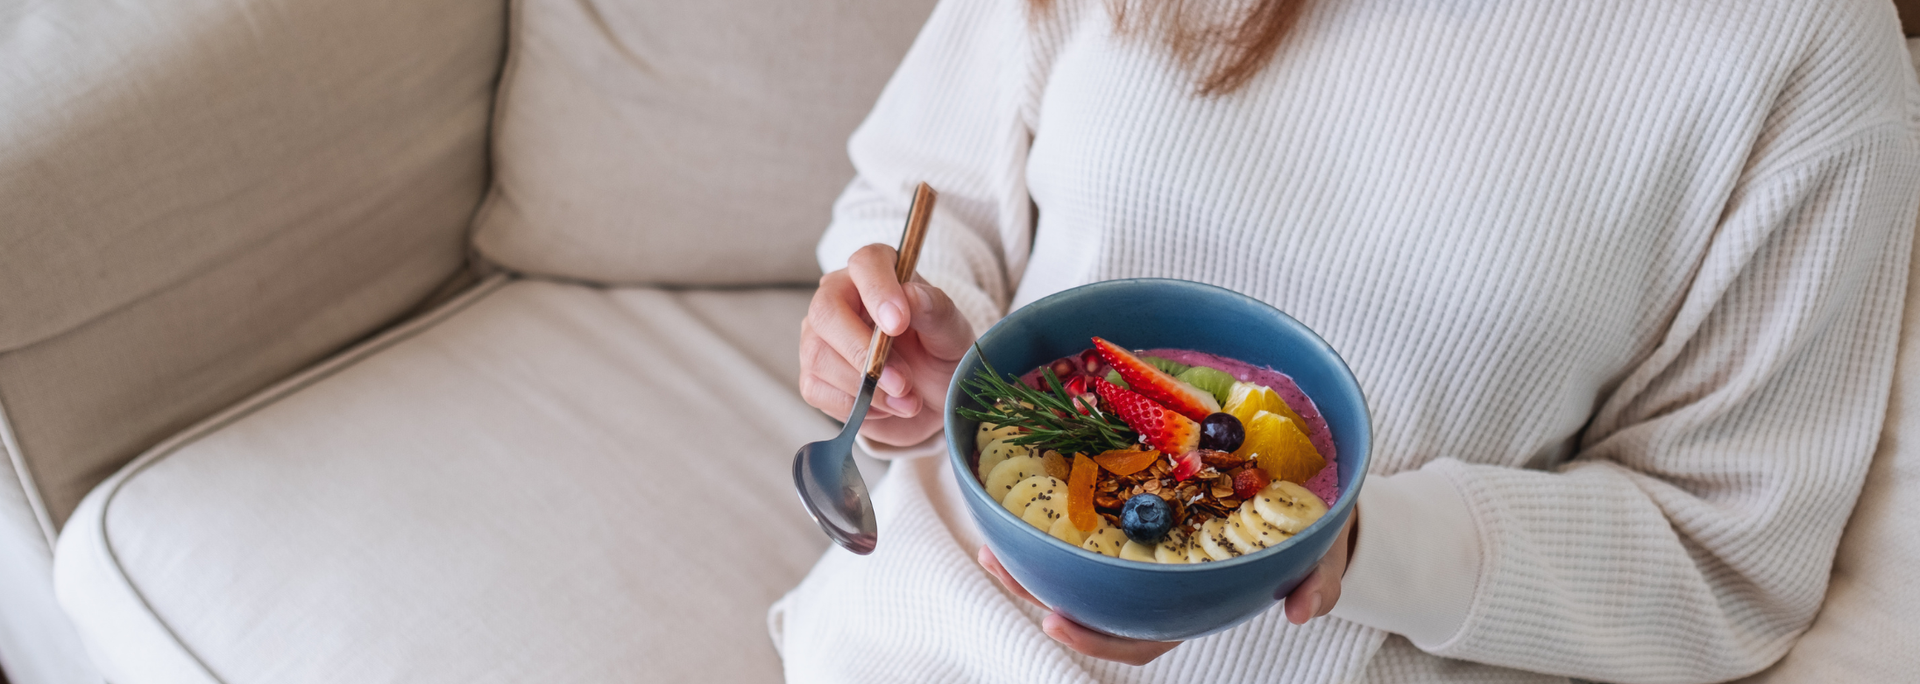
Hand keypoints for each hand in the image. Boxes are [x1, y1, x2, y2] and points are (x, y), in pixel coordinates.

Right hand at [799, 244, 973, 446]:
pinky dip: (856, 406)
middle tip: (903, 382)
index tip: (898, 324)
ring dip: (866, 387)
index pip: (865, 264)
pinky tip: (885, 406)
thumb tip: (911, 295)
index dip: (878, 291)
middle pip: (826, 311)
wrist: (933, 398)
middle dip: (863, 352)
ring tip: (907, 400)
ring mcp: (819, 337)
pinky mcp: (813, 375)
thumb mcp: (952, 333)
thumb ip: (935, 310)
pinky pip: (817, 390)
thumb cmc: (940, 354)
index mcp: (878, 273)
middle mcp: (840, 297)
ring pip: (819, 356)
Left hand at [975, 506, 1357, 665]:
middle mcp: (1157, 581)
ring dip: (1030, 557)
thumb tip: (1304, 609)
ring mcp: (1141, 548)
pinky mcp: (1134, 508)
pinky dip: (1051, 511)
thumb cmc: (1307, 528)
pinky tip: (1019, 495)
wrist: (1307, 486)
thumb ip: (1316, 578)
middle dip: (1038, 592)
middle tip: (1000, 566)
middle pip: (1090, 603)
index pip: (1139, 636)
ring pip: (1077, 567)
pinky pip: (1085, 518)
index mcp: (1193, 600)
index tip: (1055, 620)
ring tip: (990, 540)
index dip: (1096, 638)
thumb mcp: (1318, 547)